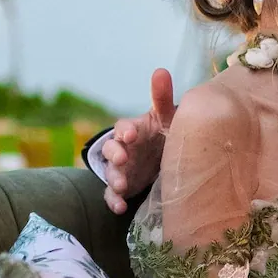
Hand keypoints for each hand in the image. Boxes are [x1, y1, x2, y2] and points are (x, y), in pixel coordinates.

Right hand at [100, 68, 175, 213]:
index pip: (123, 127)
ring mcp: (121, 169)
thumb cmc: (165, 133)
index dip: (124, 130)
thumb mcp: (167, 117)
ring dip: (113, 179)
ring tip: (121, 186)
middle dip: (115, 154)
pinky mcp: (123, 187)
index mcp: (133, 130)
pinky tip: (120, 207)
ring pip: (110, 173)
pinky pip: (112, 195)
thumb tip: (160, 70)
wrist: (166, 158)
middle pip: (111, 149)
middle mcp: (123, 148)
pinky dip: (113, 200)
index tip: (130, 135)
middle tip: (122, 159)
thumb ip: (162, 98)